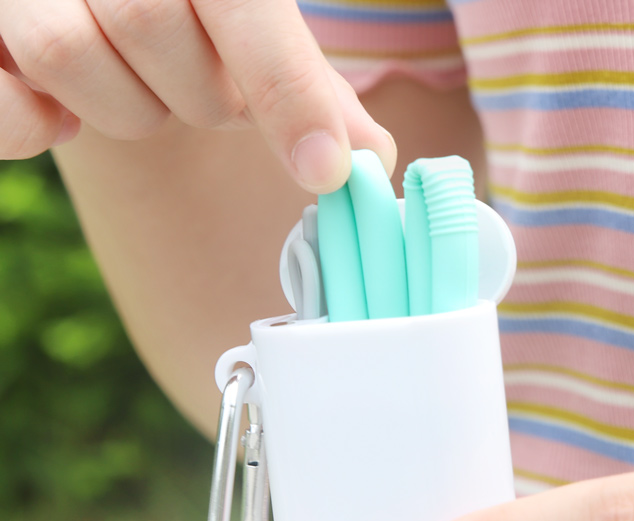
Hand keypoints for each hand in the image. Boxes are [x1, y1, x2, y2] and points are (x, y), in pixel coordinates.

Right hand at [0, 0, 393, 189]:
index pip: (242, 5)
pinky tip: (63, 113)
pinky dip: (34, 126)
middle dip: (198, 88)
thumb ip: (303, 78)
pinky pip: (5, 107)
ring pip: (71, 55)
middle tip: (206, 82)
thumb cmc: (190, 4)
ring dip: (126, 104)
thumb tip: (374, 155)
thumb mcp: (246, 11)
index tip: (327, 170)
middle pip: (151, 26)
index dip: (287, 90)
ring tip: (139, 81)